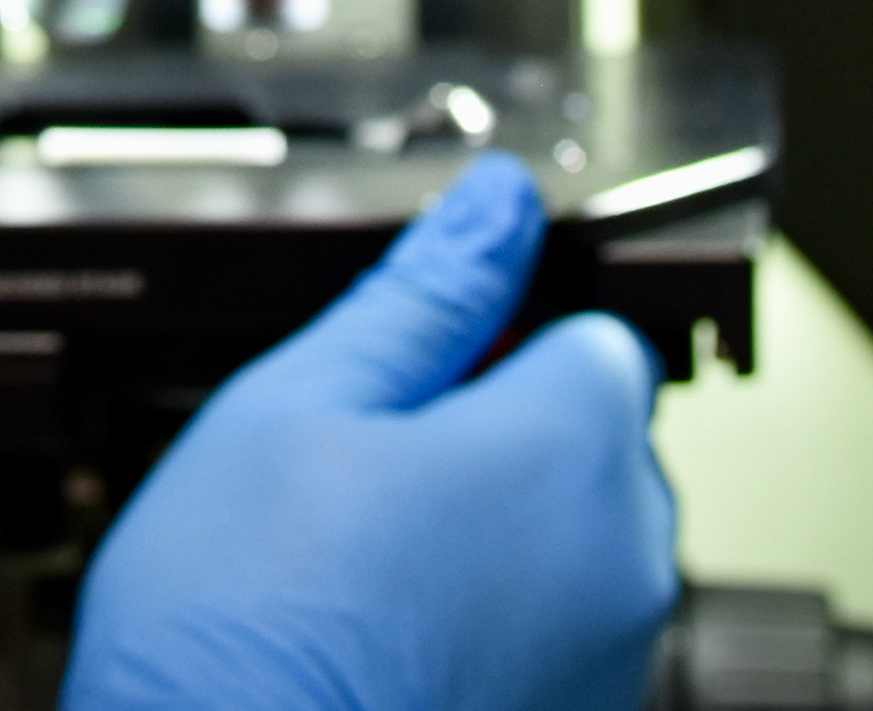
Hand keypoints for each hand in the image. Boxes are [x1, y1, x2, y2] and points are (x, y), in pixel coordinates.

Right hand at [63, 152, 679, 710]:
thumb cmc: (248, 637)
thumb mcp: (299, 407)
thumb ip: (420, 297)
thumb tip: (492, 208)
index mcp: (571, 448)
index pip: (594, 337)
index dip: (495, 339)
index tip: (412, 372)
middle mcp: (625, 561)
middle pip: (587, 448)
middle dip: (491, 443)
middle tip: (354, 476)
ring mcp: (609, 667)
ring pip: (565, 554)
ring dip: (486, 545)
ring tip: (352, 574)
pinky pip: (548, 644)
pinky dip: (482, 634)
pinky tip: (377, 645)